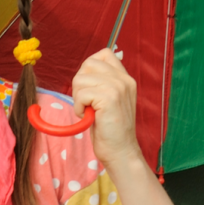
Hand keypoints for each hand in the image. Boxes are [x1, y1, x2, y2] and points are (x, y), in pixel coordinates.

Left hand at [71, 48, 140, 165]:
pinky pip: (81, 94)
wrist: (120, 151)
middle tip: (87, 102)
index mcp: (125, 78)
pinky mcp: (109, 99)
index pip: (105, 53)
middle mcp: (124, 80)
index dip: (89, 67)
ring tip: (89, 111)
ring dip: (78, 97)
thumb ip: (103, 82)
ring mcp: (118, 88)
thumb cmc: (110, 128)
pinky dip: (79, 107)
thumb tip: (85, 69)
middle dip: (80, 83)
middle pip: (88, 64)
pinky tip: (88, 117)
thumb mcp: (110, 99)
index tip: (89, 86)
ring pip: (81, 79)